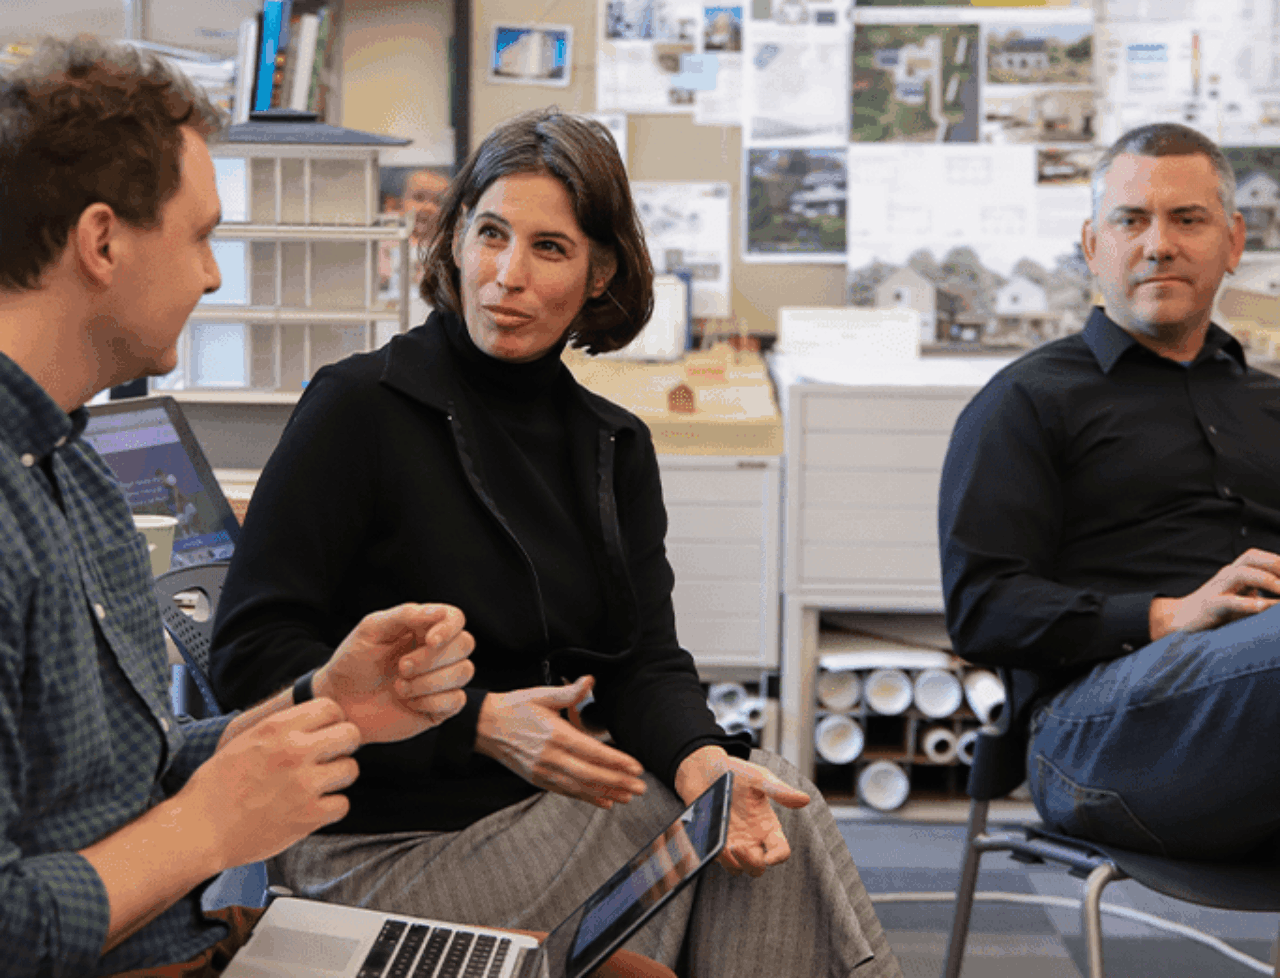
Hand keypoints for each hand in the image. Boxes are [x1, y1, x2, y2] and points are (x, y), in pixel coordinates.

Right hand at [178, 698, 360, 869]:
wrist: (198, 830)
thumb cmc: (215, 787)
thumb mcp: (244, 740)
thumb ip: (279, 728)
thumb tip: (308, 718)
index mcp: (276, 728)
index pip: (330, 707)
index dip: (333, 720)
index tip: (326, 732)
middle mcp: (295, 751)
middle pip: (351, 734)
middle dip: (344, 745)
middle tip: (331, 757)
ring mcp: (304, 784)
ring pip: (351, 769)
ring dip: (339, 778)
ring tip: (320, 785)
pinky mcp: (309, 815)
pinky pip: (343, 804)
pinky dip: (331, 808)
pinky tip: (314, 808)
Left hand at [314, 603, 475, 743]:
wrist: (340, 703)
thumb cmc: (353, 662)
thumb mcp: (371, 630)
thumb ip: (405, 615)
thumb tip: (439, 613)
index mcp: (423, 628)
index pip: (455, 618)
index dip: (450, 628)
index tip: (431, 640)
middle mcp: (437, 651)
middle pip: (465, 644)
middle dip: (433, 658)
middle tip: (402, 668)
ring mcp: (441, 680)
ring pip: (464, 672)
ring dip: (430, 681)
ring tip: (400, 687)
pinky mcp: (440, 707)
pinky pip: (457, 700)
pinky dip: (433, 701)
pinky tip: (410, 703)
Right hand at [474, 675, 646, 808]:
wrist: (484, 726)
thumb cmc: (514, 708)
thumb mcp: (541, 695)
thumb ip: (569, 692)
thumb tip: (590, 681)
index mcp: (553, 735)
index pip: (592, 751)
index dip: (615, 761)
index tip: (636, 767)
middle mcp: (549, 757)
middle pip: (590, 774)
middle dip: (617, 782)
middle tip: (640, 787)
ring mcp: (543, 772)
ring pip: (580, 786)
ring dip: (606, 793)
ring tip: (628, 796)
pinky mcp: (537, 780)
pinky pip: (566, 791)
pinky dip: (587, 798)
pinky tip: (604, 801)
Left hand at [675, 746, 809, 876]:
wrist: (705, 769)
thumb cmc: (736, 772)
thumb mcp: (758, 778)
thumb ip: (779, 790)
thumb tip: (805, 799)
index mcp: (767, 826)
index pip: (781, 850)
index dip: (778, 857)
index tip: (769, 857)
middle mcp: (752, 838)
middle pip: (758, 867)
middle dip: (751, 863)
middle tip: (737, 846)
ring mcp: (733, 842)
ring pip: (738, 868)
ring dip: (733, 863)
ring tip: (724, 847)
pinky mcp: (715, 843)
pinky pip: (717, 860)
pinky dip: (716, 857)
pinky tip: (712, 845)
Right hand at [1150, 549, 1279, 639]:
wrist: (1180, 621)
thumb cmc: (1218, 613)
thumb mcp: (1245, 603)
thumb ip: (1265, 600)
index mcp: (1236, 573)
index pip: (1259, 558)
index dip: (1277, 561)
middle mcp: (1226, 577)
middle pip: (1250, 558)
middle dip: (1275, 563)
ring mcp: (1216, 589)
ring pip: (1240, 574)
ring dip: (1265, 580)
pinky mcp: (1208, 606)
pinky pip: (1228, 601)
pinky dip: (1247, 603)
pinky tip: (1262, 608)